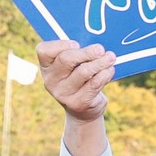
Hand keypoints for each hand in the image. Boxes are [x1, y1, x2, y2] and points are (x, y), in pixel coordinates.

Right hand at [39, 39, 117, 155]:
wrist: (82, 111)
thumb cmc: (78, 78)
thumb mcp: (73, 65)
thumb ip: (78, 52)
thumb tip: (95, 44)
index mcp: (46, 66)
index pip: (44, 50)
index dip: (60, 44)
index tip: (76, 43)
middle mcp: (51, 80)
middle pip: (66, 59)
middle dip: (86, 52)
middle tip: (100, 49)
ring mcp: (62, 93)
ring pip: (83, 72)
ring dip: (100, 62)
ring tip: (110, 57)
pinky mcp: (77, 103)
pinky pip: (94, 84)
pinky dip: (104, 75)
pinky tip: (110, 70)